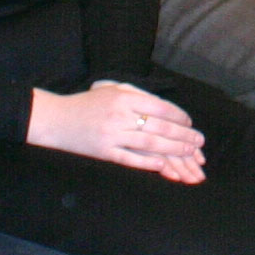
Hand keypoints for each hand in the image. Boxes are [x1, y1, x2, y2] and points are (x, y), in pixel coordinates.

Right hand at [28, 82, 205, 181]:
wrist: (55, 119)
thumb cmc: (87, 103)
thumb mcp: (111, 89)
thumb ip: (137, 94)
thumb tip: (165, 106)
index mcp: (124, 97)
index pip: (160, 107)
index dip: (179, 116)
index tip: (190, 123)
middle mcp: (119, 115)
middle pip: (160, 126)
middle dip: (183, 135)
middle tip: (199, 142)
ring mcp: (111, 135)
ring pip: (150, 143)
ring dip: (173, 149)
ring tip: (189, 153)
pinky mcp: (103, 152)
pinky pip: (130, 159)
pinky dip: (148, 162)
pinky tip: (164, 165)